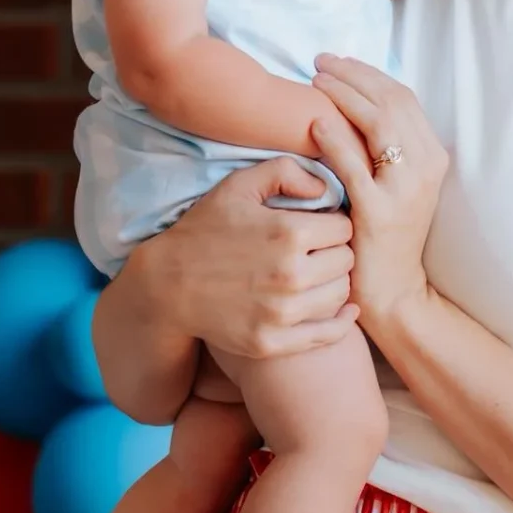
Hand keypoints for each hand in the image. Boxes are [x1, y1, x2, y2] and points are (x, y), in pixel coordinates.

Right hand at [147, 155, 356, 364]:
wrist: (166, 284)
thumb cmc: (204, 229)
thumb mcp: (238, 185)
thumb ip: (285, 171)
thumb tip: (325, 186)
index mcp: (289, 232)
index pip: (345, 227)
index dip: (333, 224)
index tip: (318, 227)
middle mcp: (291, 274)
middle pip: (347, 261)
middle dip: (335, 252)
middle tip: (317, 252)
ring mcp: (281, 312)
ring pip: (342, 294)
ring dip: (334, 283)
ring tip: (317, 275)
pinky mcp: (272, 341)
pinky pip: (328, 334)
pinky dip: (341, 322)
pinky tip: (343, 312)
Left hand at [310, 55, 448, 333]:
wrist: (393, 290)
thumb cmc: (387, 234)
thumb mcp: (398, 184)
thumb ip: (388, 146)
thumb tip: (360, 101)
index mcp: (433, 156)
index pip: (403, 97)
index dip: (370, 74)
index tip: (339, 62)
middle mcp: (426, 167)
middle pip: (391, 102)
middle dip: (354, 75)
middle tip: (320, 62)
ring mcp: (405, 189)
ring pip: (377, 124)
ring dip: (343, 96)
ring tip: (314, 82)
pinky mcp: (380, 211)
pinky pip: (355, 164)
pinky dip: (334, 138)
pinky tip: (313, 123)